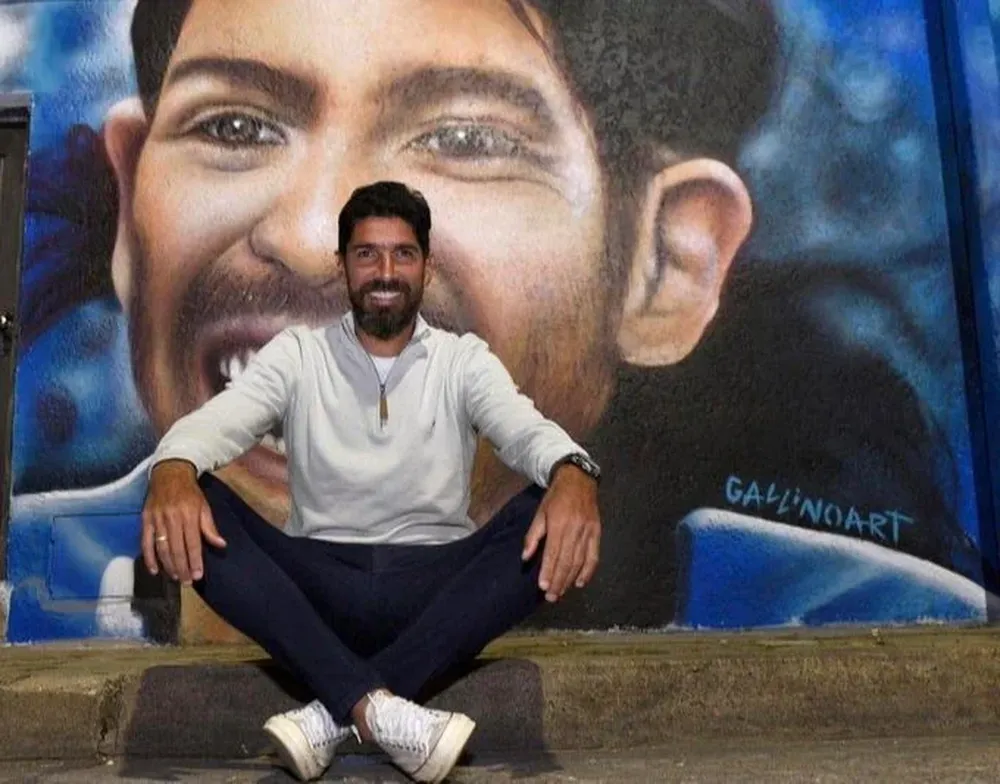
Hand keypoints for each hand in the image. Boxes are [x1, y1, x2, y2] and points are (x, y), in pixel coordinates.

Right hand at [141, 460, 225, 584]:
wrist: (169, 474)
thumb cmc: (190, 493)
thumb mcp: (204, 506)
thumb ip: (210, 527)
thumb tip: (220, 545)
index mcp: (189, 515)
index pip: (193, 543)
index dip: (195, 561)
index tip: (198, 575)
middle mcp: (172, 518)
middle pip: (177, 549)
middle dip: (183, 567)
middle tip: (187, 582)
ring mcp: (157, 519)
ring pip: (162, 548)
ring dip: (169, 565)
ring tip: (176, 577)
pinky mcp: (145, 520)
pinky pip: (145, 542)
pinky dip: (149, 558)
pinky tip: (155, 570)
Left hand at [522, 464, 600, 602]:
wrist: (578, 479)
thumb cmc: (555, 497)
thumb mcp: (540, 512)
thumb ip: (533, 535)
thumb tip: (525, 557)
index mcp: (558, 523)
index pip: (553, 553)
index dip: (548, 571)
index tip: (543, 587)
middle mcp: (575, 529)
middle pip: (567, 561)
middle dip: (558, 581)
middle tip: (551, 597)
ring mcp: (588, 531)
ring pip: (580, 561)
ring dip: (570, 579)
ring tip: (561, 592)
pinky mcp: (597, 532)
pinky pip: (594, 556)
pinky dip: (588, 571)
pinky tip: (580, 583)